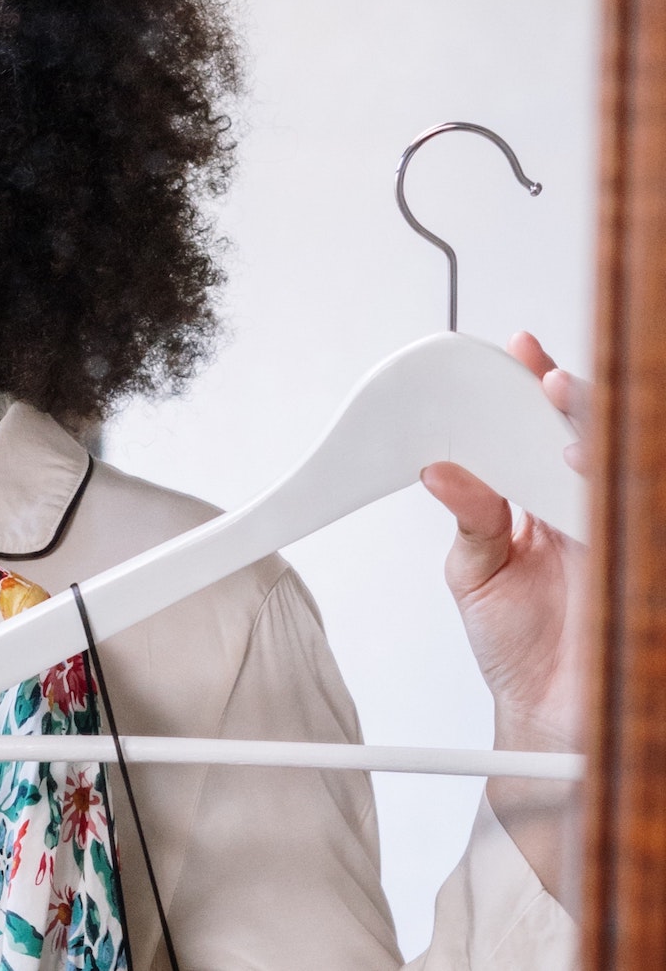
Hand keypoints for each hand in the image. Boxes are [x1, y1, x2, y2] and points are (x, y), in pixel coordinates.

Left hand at [420, 330, 589, 902]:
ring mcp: (618, 534)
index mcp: (545, 501)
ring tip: (567, 416)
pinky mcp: (635, 563)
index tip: (520, 352)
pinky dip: (614, 487)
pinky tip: (588, 472)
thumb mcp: (476, 573)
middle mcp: (587, 509)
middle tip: (547, 377)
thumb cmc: (516, 647)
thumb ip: (467, 517)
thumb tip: (438, 468)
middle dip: (574, 399)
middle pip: (596, 435)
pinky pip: (636, 513)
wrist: (545, 721)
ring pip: (624, 464)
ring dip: (596, 436)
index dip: (538, 387)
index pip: (548, 428)